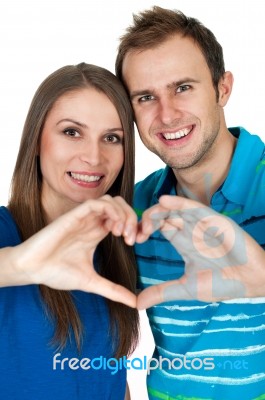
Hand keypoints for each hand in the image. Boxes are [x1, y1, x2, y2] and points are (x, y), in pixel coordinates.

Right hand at [6, 195, 136, 307]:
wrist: (32, 269)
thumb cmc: (56, 273)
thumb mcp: (92, 282)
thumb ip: (113, 290)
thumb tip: (135, 304)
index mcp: (96, 233)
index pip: (122, 219)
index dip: (134, 227)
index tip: (137, 242)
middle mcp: (92, 222)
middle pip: (120, 206)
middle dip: (132, 218)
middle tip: (131, 238)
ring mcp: (84, 218)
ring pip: (111, 201)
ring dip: (123, 214)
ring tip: (122, 234)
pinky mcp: (74, 215)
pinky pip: (97, 203)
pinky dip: (111, 211)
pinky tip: (114, 228)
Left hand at [136, 195, 264, 308]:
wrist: (250, 281)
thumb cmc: (223, 283)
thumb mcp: (186, 288)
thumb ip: (161, 292)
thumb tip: (136, 304)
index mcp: (184, 242)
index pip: (160, 227)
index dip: (144, 229)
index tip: (132, 240)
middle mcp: (190, 229)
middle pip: (163, 215)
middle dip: (147, 220)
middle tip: (136, 233)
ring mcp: (201, 223)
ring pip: (174, 208)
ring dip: (158, 211)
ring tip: (146, 222)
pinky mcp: (213, 219)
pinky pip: (193, 206)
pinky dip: (178, 201)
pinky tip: (163, 201)